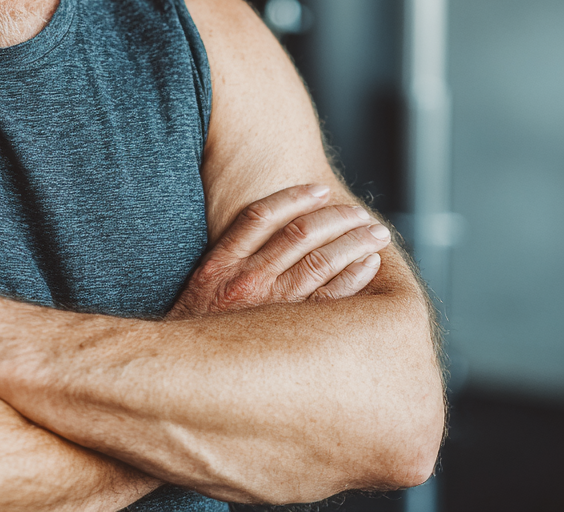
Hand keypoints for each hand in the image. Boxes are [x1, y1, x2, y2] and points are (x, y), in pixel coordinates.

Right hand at [167, 184, 390, 318]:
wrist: (189, 375)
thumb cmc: (199, 327)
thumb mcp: (202, 283)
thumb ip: (231, 256)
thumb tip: (272, 227)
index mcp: (222, 262)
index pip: (261, 215)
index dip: (295, 197)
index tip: (321, 189)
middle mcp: (247, 280)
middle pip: (300, 235)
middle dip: (336, 218)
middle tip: (360, 214)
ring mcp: (270, 307)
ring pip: (320, 262)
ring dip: (353, 243)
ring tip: (375, 234)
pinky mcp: (289, 332)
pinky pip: (330, 299)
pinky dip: (353, 277)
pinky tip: (369, 264)